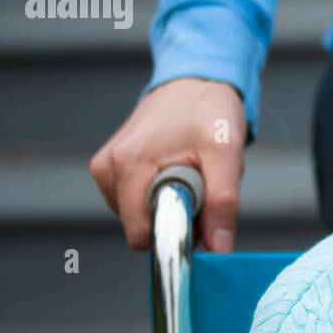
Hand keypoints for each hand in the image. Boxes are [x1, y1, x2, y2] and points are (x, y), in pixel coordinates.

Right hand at [89, 78, 246, 251]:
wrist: (193, 82)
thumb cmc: (208, 111)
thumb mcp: (226, 153)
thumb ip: (222, 203)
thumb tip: (220, 249)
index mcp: (130, 165)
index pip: (142, 233)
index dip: (175, 236)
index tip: (200, 219)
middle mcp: (109, 168)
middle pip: (142, 227)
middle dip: (176, 216)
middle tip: (200, 185)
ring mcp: (106, 168)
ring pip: (140, 216)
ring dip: (171, 204)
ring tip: (189, 172)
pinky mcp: (108, 168)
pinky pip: (136, 202)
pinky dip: (160, 194)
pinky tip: (174, 169)